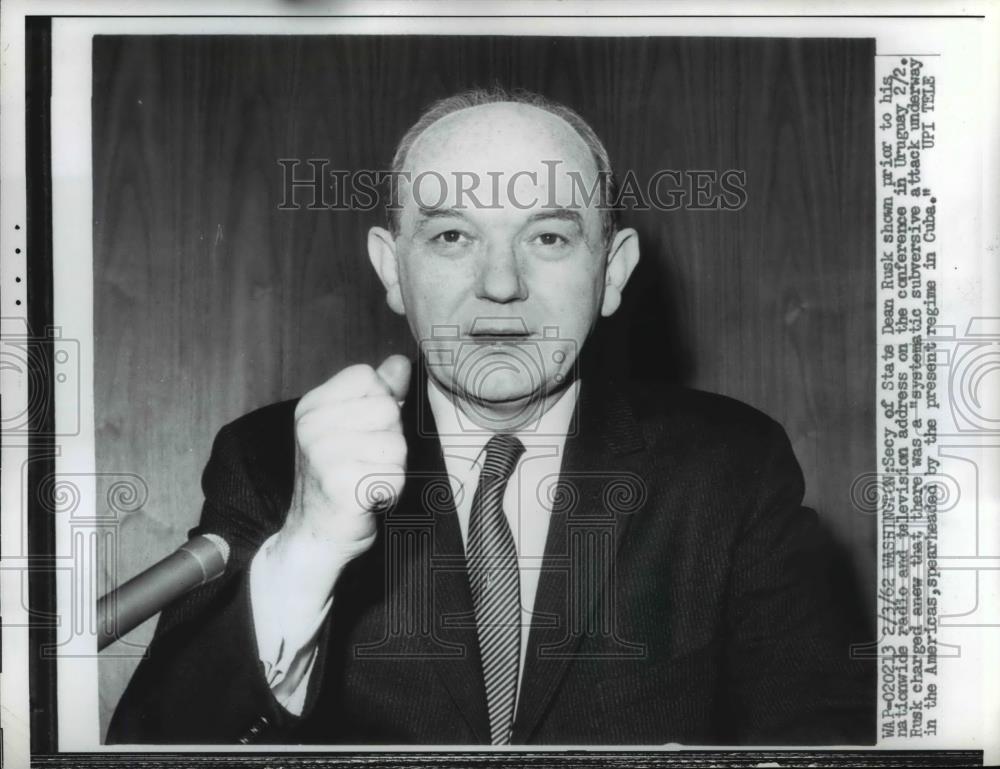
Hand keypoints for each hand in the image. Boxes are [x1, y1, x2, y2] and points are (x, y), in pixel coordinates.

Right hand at [269, 354, 411, 605]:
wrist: (314, 537)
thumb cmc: (339, 479)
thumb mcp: (352, 427)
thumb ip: (378, 392)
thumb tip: (400, 362)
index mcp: (312, 406)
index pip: (369, 378)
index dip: (379, 404)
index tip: (362, 433)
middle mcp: (311, 427)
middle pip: (388, 410)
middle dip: (389, 440)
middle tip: (364, 463)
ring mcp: (323, 456)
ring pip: (396, 445)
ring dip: (391, 468)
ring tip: (366, 480)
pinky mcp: (341, 486)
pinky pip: (395, 477)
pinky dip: (390, 492)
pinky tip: (369, 499)